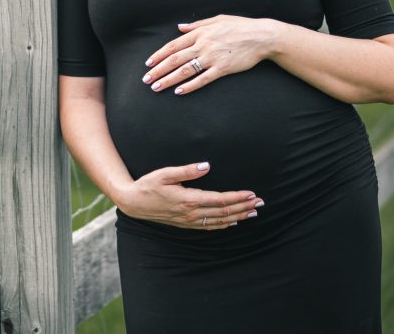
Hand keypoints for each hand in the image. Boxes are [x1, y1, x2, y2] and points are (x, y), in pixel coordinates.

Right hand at [113, 161, 262, 229]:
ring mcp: (189, 221)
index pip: (220, 200)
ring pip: (220, 221)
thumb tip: (207, 166)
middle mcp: (191, 213)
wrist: (133, 203)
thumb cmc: (147, 185)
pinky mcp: (186, 224)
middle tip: (261, 203)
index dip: (238, 197)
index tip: (252, 193)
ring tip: (253, 212)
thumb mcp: (165, 173)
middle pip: (224, 212)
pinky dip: (224, 224)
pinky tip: (233, 221)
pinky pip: (210, 226)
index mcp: (188, 199)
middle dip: (244, 207)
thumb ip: (187, 170)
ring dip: (238, 216)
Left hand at [142, 14, 278, 95]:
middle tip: (146, 79)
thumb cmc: (240, 26)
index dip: (159, 55)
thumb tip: (180, 28)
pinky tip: (179, 91)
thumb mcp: (217, 19)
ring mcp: (212, 57)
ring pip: (185, 70)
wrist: (262, 36)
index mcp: (200, 32)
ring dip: (169, 80)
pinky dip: (190, 86)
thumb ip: (197, 24)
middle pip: (175, 59)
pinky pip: (203, 79)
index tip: (148, 63)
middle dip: (158, 70)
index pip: (173, 45)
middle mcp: (203, 45)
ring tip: (157, 87)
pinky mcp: (223, 68)